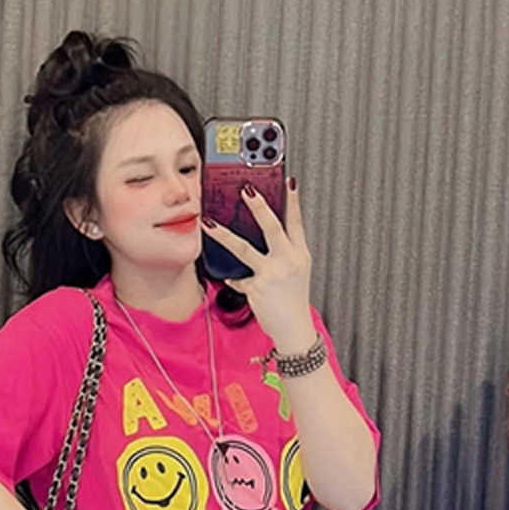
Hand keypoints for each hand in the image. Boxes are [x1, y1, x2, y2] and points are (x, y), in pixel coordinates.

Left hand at [202, 180, 315, 350]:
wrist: (293, 328)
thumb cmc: (293, 299)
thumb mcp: (297, 271)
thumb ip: (284, 252)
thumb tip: (264, 235)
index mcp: (300, 254)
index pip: (296, 222)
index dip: (293, 201)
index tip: (288, 181)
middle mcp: (287, 261)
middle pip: (272, 228)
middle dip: (259, 207)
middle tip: (246, 190)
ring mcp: (271, 274)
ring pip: (243, 249)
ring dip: (223, 235)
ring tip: (208, 223)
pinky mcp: (255, 289)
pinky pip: (237, 279)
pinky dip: (234, 279)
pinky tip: (233, 280)